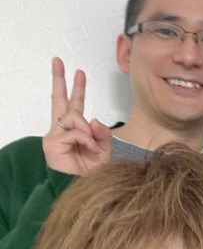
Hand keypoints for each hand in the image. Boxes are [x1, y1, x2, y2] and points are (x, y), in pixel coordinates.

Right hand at [43, 57, 110, 174]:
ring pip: (73, 118)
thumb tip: (94, 119)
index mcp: (74, 130)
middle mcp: (61, 131)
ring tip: (93, 147)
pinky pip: (73, 132)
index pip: (73, 105)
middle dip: (60, 80)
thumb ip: (102, 133)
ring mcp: (54, 136)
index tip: (78, 71)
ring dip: (87, 132)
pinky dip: (85, 140)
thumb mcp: (105, 148)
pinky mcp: (51, 144)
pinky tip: (89, 149)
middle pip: (59, 101)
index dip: (75, 88)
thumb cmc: (96, 171)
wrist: (89, 188)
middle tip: (58, 60)